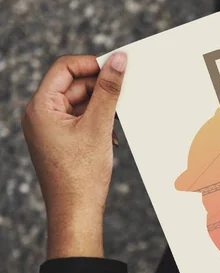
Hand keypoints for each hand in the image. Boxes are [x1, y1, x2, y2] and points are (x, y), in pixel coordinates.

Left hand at [21, 53, 126, 258]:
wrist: (76, 211)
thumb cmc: (82, 174)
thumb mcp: (99, 126)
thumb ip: (109, 90)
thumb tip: (119, 60)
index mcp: (41, 107)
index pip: (65, 68)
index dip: (92, 64)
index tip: (118, 68)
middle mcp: (40, 115)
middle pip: (73, 85)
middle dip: (100, 88)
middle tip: (126, 93)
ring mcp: (49, 128)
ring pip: (79, 103)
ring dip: (101, 106)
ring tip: (118, 120)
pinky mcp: (60, 140)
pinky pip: (80, 119)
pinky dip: (98, 121)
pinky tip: (112, 135)